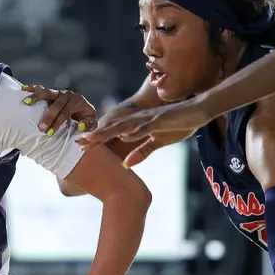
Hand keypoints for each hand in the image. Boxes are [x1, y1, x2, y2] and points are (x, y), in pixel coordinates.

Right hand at [21, 84, 97, 135]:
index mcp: (78, 101)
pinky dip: (32, 89)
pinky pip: (42, 89)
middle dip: (48, 116)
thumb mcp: (91, 122)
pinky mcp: (52, 92)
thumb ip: (89, 125)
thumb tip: (80, 126)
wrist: (83, 108)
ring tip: (26, 103)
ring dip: (36, 97)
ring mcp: (59, 92)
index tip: (49, 132)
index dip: (57, 122)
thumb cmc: (86, 117)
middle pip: (56, 104)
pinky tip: (23, 89)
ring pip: (48, 92)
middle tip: (40, 128)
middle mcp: (68, 95)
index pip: (66, 112)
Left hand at [77, 98, 206, 166]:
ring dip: (108, 133)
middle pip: (113, 128)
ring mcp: (149, 119)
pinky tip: (125, 136)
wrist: (198, 110)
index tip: (81, 146)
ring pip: (124, 126)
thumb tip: (125, 165)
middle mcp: (139, 119)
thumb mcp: (158, 142)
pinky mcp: (161, 120)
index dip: (97, 139)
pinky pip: (146, 127)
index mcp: (137, 124)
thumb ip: (141, 152)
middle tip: (76, 143)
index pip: (113, 133)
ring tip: (91, 139)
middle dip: (95, 136)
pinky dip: (135, 132)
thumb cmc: (178, 124)